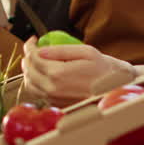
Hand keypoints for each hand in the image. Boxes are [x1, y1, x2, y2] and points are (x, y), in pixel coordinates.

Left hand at [20, 36, 135, 106]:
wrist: (115, 88)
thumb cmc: (104, 69)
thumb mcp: (86, 52)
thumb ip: (61, 50)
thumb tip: (40, 50)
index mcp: (59, 74)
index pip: (34, 58)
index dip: (30, 46)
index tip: (33, 40)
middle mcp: (53, 89)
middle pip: (28, 70)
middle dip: (28, 57)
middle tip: (33, 48)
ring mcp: (54, 99)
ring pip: (29, 84)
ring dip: (29, 70)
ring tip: (36, 60)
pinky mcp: (57, 105)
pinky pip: (38, 93)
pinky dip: (36, 82)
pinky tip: (43, 74)